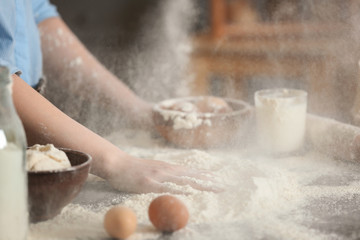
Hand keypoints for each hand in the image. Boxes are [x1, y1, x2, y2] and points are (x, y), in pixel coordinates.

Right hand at [104, 153, 222, 193]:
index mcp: (168, 168)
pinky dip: (179, 190)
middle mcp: (167, 170)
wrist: (117, 163)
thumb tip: (177, 180)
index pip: (191, 172)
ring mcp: (159, 175)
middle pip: (192, 176)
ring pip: (184, 180)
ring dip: (200, 184)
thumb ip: (166, 173)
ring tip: (214, 188)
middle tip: (224, 186)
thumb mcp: (154, 168)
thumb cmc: (134, 168)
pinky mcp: (149, 182)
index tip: (218, 179)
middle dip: (209, 181)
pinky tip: (189, 193)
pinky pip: (166, 187)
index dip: (205, 176)